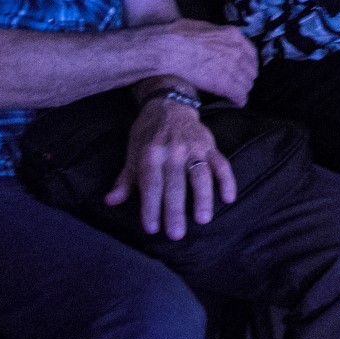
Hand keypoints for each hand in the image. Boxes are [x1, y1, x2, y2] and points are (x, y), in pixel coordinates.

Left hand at [105, 98, 235, 240]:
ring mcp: (194, 148)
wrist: (169, 104)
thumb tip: (110, 201)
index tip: (151, 228)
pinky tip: (229, 198)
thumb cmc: (148, 134)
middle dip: (175, 210)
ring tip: (203, 219)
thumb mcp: (132, 152)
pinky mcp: (210, 146)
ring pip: (200, 175)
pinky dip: (227, 181)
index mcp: (150, 154)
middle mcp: (173, 151)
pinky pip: (222, 164)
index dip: (151, 206)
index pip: (151, 184)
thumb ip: (125, 179)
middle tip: (176, 234)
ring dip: (203, 198)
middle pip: (175, 184)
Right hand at [154, 20, 259, 102]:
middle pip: (251, 70)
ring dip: (242, 89)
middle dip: (245, 77)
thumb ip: (217, 37)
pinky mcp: (225, 83)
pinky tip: (236, 103)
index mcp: (233, 36)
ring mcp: (232, 67)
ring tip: (236, 94)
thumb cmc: (179, 35)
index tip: (243, 69)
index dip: (247, 64)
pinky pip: (239, 95)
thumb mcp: (205, 29)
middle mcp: (237, 51)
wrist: (170, 48)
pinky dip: (239, 100)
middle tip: (238, 83)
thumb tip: (215, 44)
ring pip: (247, 84)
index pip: (251, 53)